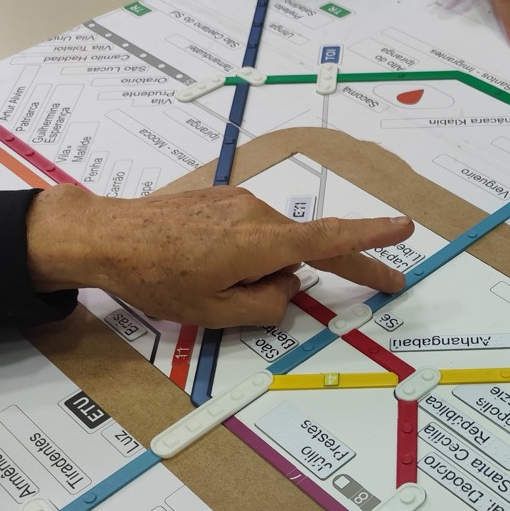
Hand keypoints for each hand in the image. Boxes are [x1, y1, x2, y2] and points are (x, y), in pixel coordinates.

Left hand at [27, 185, 412, 327]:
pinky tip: (203, 265)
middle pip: (300, 251)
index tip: (404, 228)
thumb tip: (288, 287)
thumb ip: (266, 306)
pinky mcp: (221, 197)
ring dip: (259, 269)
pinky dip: (243, 254)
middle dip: (302, 276)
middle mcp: (257, 213)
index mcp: (261, 243)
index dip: (371, 238)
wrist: (105, 236)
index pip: (330, 239)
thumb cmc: (156, 278)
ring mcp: (238, 201)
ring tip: (208, 284)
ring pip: (272, 244)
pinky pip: (250, 231)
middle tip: (363, 284)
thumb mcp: (216, 313)